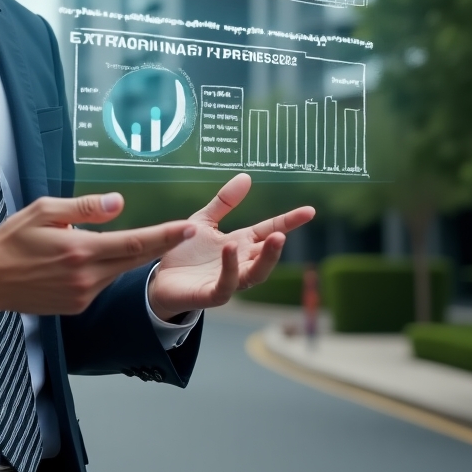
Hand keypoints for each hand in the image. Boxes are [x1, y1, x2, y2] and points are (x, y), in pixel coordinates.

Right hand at [0, 193, 194, 315]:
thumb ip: (84, 207)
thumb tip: (119, 202)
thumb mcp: (43, 210)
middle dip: (161, 244)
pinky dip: (104, 268)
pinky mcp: (77, 306)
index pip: (134, 242)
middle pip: (134, 259)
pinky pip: (101, 283)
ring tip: (110, 238)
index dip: (164, 235)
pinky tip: (83, 259)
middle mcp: (86, 276)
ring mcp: (82, 294)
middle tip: (185, 231)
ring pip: (117, 271)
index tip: (188, 227)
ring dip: (126, 255)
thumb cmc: (12, 239)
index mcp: (80, 249)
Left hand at [147, 173, 314, 320]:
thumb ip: (224, 202)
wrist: (162, 280)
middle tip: (283, 232)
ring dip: (264, 259)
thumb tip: (246, 176)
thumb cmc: (187, 252)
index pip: (268, 230)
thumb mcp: (205, 220)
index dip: (289, 221)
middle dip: (275, 246)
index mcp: (240, 244)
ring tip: (270, 239)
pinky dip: (230, 269)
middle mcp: (239, 263)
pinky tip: (230, 250)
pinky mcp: (211, 294)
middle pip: (265, 256)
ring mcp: (228, 280)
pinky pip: (226, 285)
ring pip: (254, 274)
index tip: (310, 211)